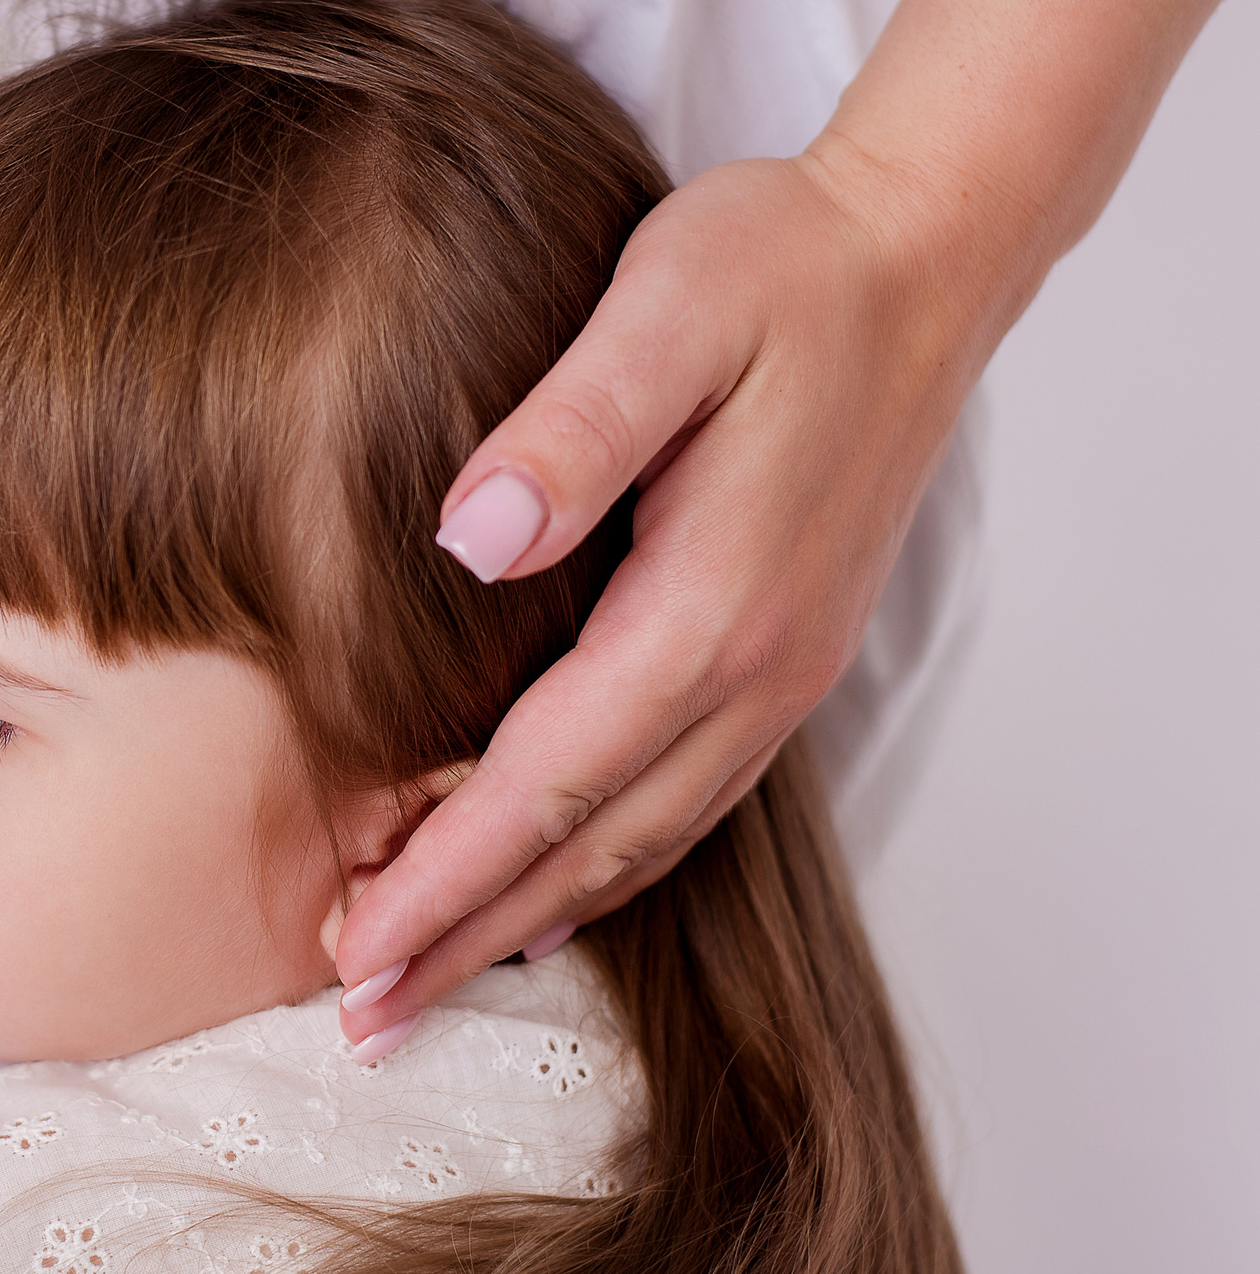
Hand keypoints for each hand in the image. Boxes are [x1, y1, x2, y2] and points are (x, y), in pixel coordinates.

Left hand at [336, 145, 981, 1045]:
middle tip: (361, 1019)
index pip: (545, 783)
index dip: (440, 877)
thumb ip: (573, 425)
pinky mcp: (780, 656)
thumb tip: (468, 536)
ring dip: (527, 920)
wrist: (921, 254)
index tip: (351, 951)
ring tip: (427, 980)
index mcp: (708, 607)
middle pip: (587, 848)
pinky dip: (601, 868)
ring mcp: (777, 674)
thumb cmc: (780, 265)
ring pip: (638, 843)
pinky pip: (680, 803)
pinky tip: (549, 898)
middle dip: (465, 938)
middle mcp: (753, 671)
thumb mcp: (666, 306)